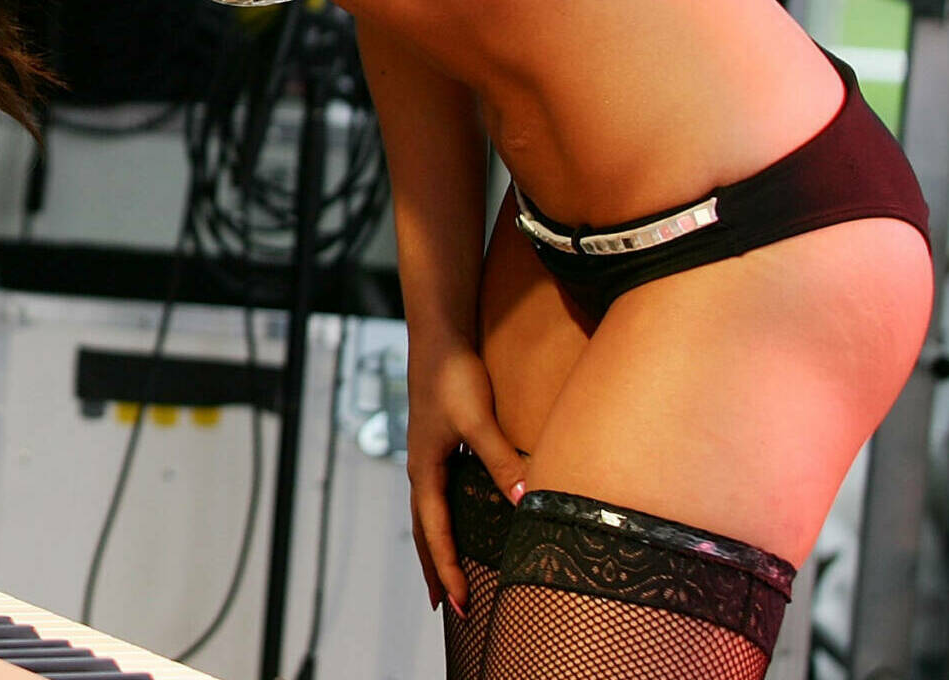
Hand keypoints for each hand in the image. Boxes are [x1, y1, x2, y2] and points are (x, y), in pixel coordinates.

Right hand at [405, 345, 527, 616]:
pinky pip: (437, 500)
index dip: (447, 569)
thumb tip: (526, 501)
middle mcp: (421, 471)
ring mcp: (427, 460)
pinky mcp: (438, 449)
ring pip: (427, 517)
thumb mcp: (477, 420)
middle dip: (435, 570)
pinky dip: (442, 524)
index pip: (435, 532)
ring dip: (435, 550)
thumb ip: (501, 460)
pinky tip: (456, 526)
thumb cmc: (453, 376)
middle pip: (423, 532)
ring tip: (444, 578)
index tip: (459, 603)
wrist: (438, 339)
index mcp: (425, 470)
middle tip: (447, 609)